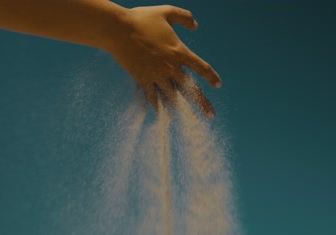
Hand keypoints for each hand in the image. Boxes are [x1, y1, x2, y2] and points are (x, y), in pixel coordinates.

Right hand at [107, 5, 221, 117]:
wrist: (117, 30)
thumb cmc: (141, 19)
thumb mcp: (166, 12)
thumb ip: (184, 17)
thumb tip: (196, 25)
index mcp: (179, 51)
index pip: (200, 67)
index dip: (210, 76)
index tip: (218, 85)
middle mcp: (170, 67)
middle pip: (190, 89)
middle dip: (202, 103)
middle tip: (211, 115)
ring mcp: (156, 75)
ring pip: (173, 97)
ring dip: (183, 110)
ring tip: (192, 122)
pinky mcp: (142, 79)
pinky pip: (153, 97)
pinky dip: (159, 108)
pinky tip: (165, 117)